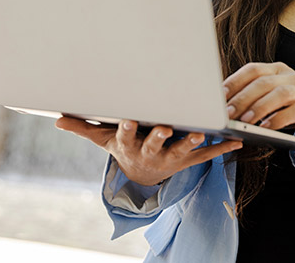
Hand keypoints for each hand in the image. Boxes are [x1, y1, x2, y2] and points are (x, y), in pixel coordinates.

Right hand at [55, 118, 241, 185]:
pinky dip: (221, 147)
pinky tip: (237, 141)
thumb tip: (57, 119)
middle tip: (166, 128)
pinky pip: (206, 155)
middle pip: (155, 144)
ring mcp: (170, 157)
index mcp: (130, 144)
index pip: (127, 135)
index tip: (130, 118)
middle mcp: (150, 152)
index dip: (129, 128)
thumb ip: (83, 127)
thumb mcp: (103, 139)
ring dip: (191, 141)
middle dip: (160, 136)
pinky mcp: (188, 161)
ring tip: (201, 131)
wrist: (143, 176)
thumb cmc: (124, 147)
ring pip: (182, 150)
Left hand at [224, 62, 294, 143]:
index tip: (219, 95)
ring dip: (259, 107)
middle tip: (227, 113)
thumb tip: (225, 106)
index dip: (235, 81)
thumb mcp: (275, 96)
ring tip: (245, 121)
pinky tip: (266, 127)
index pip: (253, 70)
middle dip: (243, 98)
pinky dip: (279, 119)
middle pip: (264, 82)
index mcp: (278, 70)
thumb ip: (255, 96)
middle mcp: (291, 76)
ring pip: (280, 94)